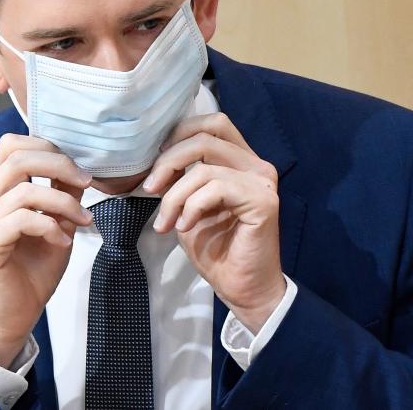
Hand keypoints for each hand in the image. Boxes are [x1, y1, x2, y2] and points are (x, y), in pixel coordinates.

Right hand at [0, 134, 92, 366]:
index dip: (45, 146)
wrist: (13, 317)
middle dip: (58, 164)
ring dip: (62, 201)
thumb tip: (77, 170)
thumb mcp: (56, 225)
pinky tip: (63, 240)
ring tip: (82, 220)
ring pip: (23, 190)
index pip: (10, 146)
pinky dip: (49, 225)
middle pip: (15, 157)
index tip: (76, 168)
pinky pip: (20, 220)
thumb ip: (60, 195)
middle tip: (86, 182)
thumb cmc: (32, 273)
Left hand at [143, 113, 285, 333]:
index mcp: (240, 160)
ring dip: (174, 194)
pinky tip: (184, 226)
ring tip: (165, 221)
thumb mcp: (188, 205)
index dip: (178, 135)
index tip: (155, 164)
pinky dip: (191, 206)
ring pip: (205, 165)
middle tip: (150, 188)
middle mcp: (256, 164)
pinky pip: (215, 187)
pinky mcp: (263, 200)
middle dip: (169, 160)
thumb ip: (181, 178)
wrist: (241, 288)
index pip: (212, 124)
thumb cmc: (216, 249)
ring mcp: (262, 180)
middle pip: (206, 136)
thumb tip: (156, 160)